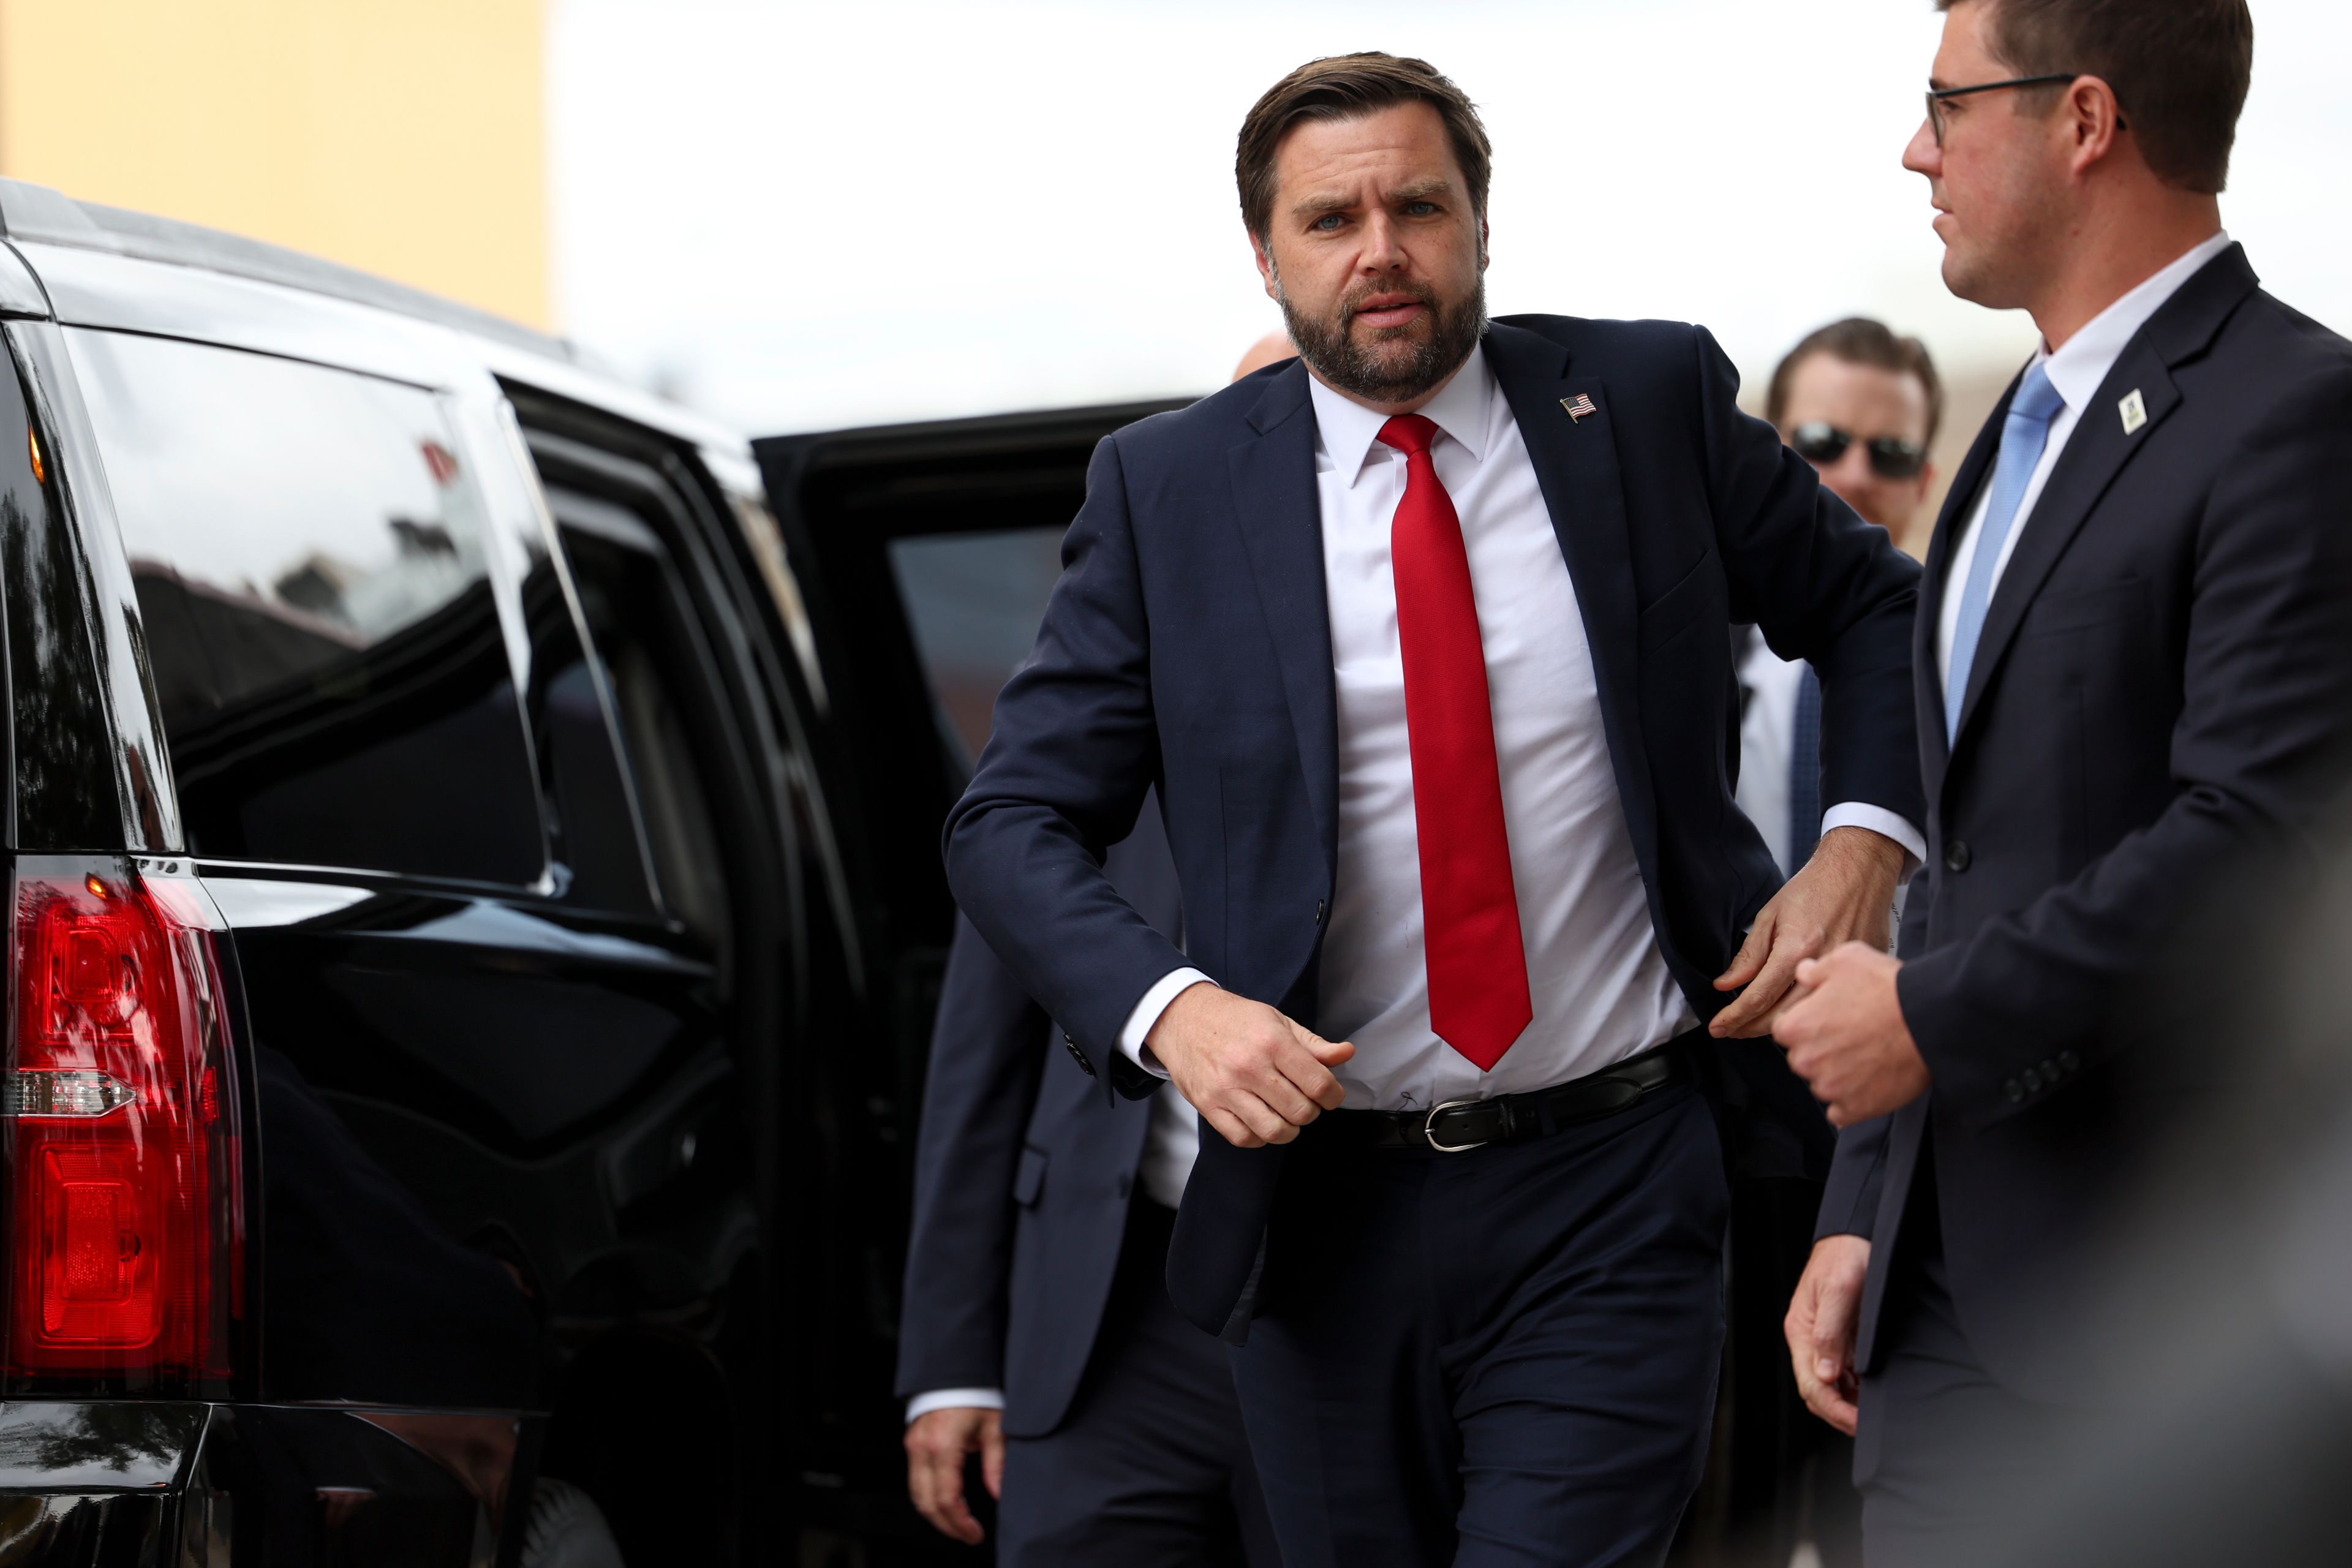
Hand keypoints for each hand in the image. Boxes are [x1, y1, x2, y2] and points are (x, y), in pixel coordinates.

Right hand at [905, 1405, 1003, 1544]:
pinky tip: (946, 1502)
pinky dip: (928, 1497)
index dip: (960, 1523)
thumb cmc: (977, 1392)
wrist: (957, 1367)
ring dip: (936, 1514)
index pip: (947, 1499)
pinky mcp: (912, 1442)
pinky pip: (914, 1480)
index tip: (974, 1534)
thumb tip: (998, 1494)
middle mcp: (922, 1448)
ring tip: (958, 1523)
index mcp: (943, 1445)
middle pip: (926, 1503)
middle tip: (968, 1535)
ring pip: (916, 1495)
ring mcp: (913, 1445)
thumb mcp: (995, 1427)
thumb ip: (997, 1463)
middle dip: (947, 1526)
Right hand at [1145, 983, 1353, 1147]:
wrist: (1183, 1018)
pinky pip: (1243, 1138)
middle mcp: (1249, 1067)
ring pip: (1274, 1131)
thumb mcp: (1278, 1022)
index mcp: (1272, 1042)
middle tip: (1304, 1100)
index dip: (1333, 1096)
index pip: (1318, 1084)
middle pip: (1300, 1111)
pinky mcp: (1208, 1105)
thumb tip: (1346, 1053)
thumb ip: (1313, 1044)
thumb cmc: (1235, 1020)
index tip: (1330, 1095)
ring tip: (1285, 1114)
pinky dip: (1259, 1137)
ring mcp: (1226, 1089)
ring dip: (1288, 1128)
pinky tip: (1261, 1120)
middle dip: (1310, 1111)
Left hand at [1711, 826, 1905, 1037]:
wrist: (1859, 871)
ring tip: (1752, 1025)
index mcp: (1796, 948)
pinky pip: (1827, 1006)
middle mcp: (1820, 965)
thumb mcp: (1770, 915)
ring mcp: (1843, 974)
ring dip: (1776, 1028)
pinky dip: (1805, 1014)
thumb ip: (1749, 955)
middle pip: (1782, 1016)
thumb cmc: (1815, 887)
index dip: (1734, 1017)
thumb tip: (1726, 985)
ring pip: (1805, 1018)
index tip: (1718, 1027)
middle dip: (1750, 1029)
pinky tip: (1789, 1011)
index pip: (1758, 997)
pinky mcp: (1859, 976)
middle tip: (1730, 1030)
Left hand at [1774, 942, 1929, 1124]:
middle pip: (1802, 1058)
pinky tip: (1867, 1083)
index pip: (1784, 1030)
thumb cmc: (1888, 989)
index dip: (1806, 1023)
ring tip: (1867, 1055)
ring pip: (1822, 1084)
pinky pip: (1841, 1112)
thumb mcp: (1846, 960)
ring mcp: (1830, 1088)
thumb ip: (1815, 969)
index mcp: (1795, 1027)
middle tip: (1851, 1036)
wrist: (1929, 1020)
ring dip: (1837, 1074)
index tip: (1827, 1019)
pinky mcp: (1855, 1109)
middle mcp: (1806, 1061)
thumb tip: (1803, 973)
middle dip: (1820, 1049)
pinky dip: (1851, 1101)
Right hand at [1787, 1234, 1870, 1434]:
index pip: (1811, 1383)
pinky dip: (1855, 1389)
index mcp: (1801, 1331)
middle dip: (1839, 1413)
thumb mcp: (1838, 1291)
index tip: (1857, 1423)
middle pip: (1816, 1390)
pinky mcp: (1840, 1338)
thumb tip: (1825, 1375)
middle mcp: (1808, 1339)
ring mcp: (1824, 1340)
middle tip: (1867, 1427)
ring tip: (1871, 1416)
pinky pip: (1843, 1374)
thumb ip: (1830, 1333)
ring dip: (1847, 1404)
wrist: (1856, 1235)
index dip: (1834, 1408)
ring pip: (1830, 1386)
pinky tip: (1871, 1394)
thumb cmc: (1845, 1256)